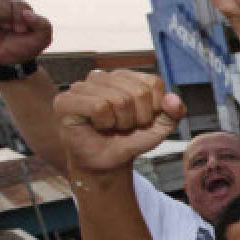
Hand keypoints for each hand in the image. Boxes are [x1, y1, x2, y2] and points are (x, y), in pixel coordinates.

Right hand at [0, 0, 52, 64]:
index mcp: (18, 8)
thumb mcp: (41, 39)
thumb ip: (43, 25)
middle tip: (4, 28)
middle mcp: (0, 5)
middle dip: (4, 16)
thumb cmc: (23, 48)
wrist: (6, 62)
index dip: (18, 17)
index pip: (17, 3)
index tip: (20, 30)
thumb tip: (28, 13)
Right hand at [54, 71, 184, 173]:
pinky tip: (97, 126)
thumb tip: (173, 99)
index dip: (154, 108)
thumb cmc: (129, 141)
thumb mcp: (158, 128)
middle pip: (138, 92)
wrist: (107, 163)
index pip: (153, 83)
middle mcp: (103, 76)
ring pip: (119, 100)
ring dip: (121, 123)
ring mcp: (82, 86)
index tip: (141, 120)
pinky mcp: (66, 100)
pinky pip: (99, 106)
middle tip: (124, 127)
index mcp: (125, 77)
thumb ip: (173, 112)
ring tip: (110, 127)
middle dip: (138, 118)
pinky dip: (104, 123)